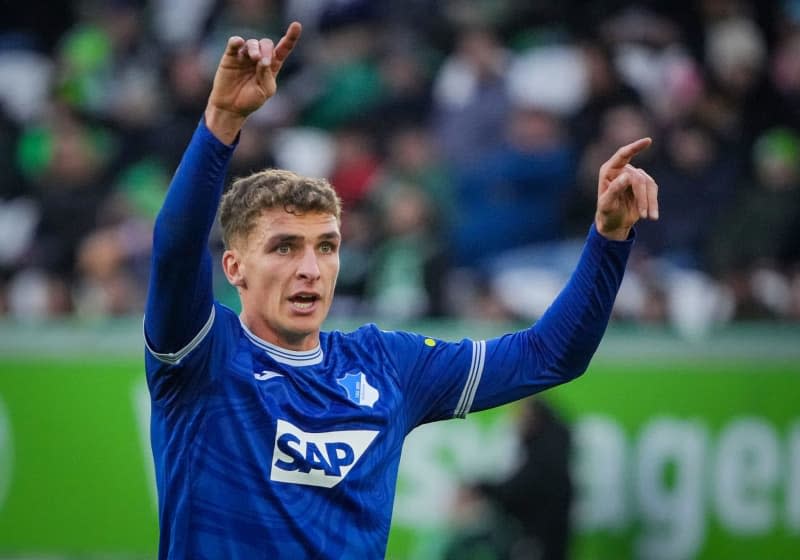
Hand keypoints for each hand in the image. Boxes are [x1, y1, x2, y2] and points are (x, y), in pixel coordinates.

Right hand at [205, 21, 301, 142]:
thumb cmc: (251, 101)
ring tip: (254, 58)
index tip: (297, 26)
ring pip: (252, 42)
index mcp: (272, 66)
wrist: (231, 108)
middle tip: (262, 61)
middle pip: (267, 43)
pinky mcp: (230, 57)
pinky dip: (236, 41)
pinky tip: (238, 43)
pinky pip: (234, 43)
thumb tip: (263, 60)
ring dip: (254, 48)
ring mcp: (244, 56)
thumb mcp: (264, 91)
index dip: (291, 37)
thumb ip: (266, 76)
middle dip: (267, 49)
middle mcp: (259, 58)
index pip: (283, 48)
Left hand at [594, 137, 658, 239]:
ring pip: (648, 184)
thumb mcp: (607, 204)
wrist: (613, 223)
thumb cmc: (606, 212)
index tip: (648, 141)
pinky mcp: (644, 184)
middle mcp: (621, 170)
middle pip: (638, 178)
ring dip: (649, 201)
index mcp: (609, 171)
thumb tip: (627, 176)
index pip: (622, 155)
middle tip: (642, 214)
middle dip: (641, 197)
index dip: (635, 147)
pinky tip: (653, 215)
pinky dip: (653, 203)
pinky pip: (653, 189)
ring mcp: (634, 176)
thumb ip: (615, 189)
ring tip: (647, 217)